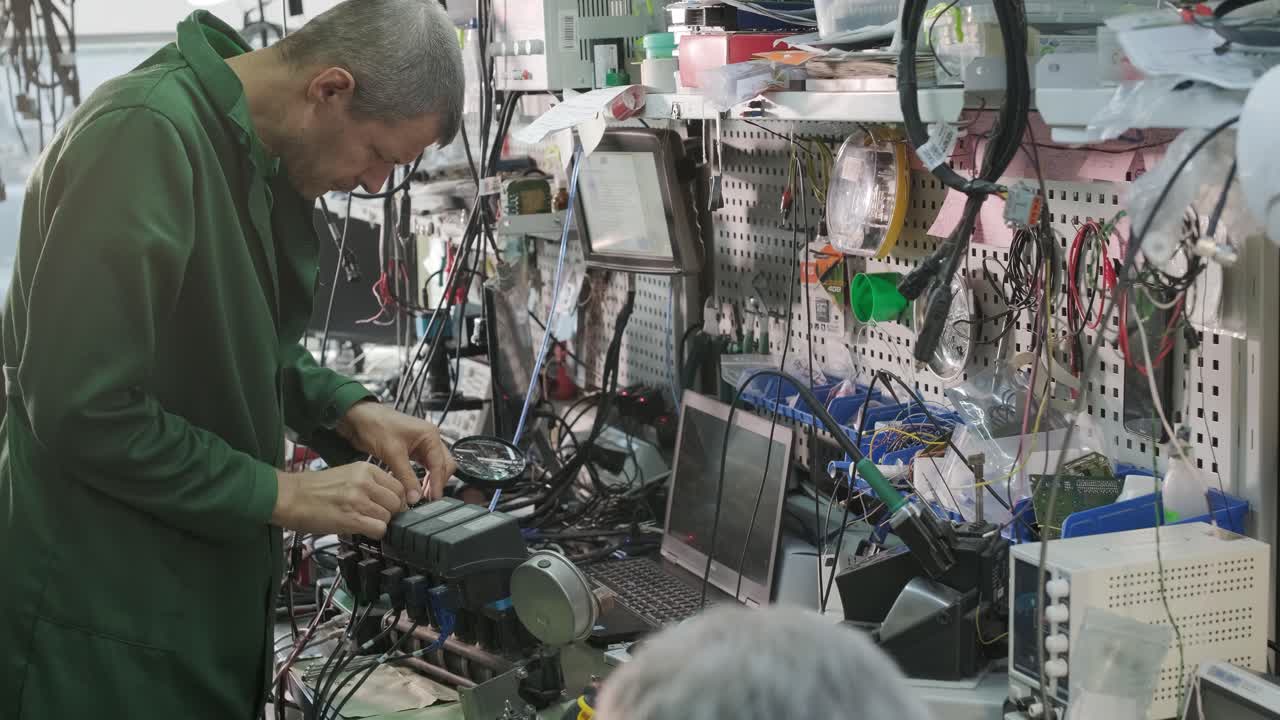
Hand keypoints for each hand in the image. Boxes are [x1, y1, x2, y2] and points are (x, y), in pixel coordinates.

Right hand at [272, 462, 406, 537]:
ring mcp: (358, 500)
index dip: (397, 500)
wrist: (288, 496)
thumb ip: (369, 483)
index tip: (391, 506)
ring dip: (380, 523)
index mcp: (365, 469)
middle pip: (397, 502)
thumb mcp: (346, 474)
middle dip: (391, 513)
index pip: (399, 486)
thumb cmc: (313, 488)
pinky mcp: (351, 519)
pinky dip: (374, 533)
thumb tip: (389, 497)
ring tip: (365, 522)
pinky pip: (378, 529)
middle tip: (378, 516)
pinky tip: (362, 529)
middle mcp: (364, 482)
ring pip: (389, 517)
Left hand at [336, 400, 456, 501]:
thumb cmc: (376, 425)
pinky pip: (421, 467)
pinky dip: (418, 478)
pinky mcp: (411, 451)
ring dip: (428, 481)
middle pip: (442, 465)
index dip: (438, 483)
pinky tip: (410, 486)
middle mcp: (429, 439)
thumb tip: (415, 496)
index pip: (440, 464)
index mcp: (430, 435)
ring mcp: (421, 445)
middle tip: (427, 499)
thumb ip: (406, 477)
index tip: (434, 499)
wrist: (358, 418)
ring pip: (433, 468)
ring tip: (419, 496)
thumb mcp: (393, 453)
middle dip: (437, 482)